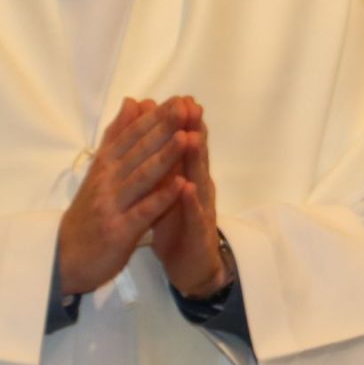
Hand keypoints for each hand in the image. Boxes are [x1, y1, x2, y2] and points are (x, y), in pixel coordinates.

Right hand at [55, 99, 187, 295]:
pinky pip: (144, 211)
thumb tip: (133, 102)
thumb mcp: (101, 171)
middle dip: (163, 129)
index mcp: (105, 166)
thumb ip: (117, 137)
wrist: (66, 256)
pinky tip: (182, 185)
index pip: (131, 137)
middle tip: (185, 108)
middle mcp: (107, 181)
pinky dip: (162, 198)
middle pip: (138, 151)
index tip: (178, 100)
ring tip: (186, 138)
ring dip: (164, 157)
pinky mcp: (120, 229)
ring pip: (141, 177)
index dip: (154, 118)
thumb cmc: (90, 210)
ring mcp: (113, 205)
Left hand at [148, 96, 228, 297]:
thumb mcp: (170, 192)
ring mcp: (202, 210)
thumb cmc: (180, 226)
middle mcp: (198, 189)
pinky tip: (187, 188)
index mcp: (187, 178)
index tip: (177, 97)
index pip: (185, 147)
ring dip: (195, 160)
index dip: (182, 123)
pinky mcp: (198, 232)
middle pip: (196, 156)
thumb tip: (160, 136)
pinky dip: (191, 202)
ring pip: (199, 181)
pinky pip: (194, 216)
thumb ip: (167, 165)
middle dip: (193, 130)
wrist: (193, 266)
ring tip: (190, 138)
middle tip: (190, 105)